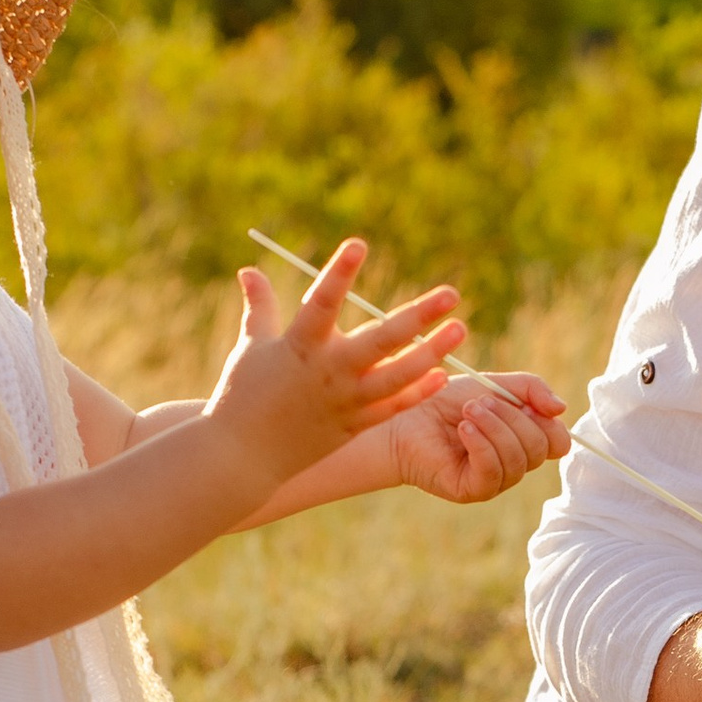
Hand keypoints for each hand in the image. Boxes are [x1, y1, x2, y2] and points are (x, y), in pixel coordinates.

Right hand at [206, 241, 463, 495]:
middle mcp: (327, 372)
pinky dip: (417, 393)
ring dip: (431, 353)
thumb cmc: (241, 396)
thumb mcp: (249, 348)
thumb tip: (248, 269)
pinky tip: (443, 374)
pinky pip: (392, 408)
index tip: (359, 243)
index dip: (339, 273)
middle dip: (418, 316)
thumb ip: (259, 307)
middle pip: (380, 340)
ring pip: (397, 377)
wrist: (242, 458)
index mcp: (298, 346)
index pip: (321, 302)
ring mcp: (344, 402)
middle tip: (451, 293)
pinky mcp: (353, 426)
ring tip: (459, 329)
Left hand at [388, 367, 570, 505]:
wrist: (404, 416)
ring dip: (494, 428)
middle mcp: (513, 463)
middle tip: (480, 402)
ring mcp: (494, 480)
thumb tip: (561, 409)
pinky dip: (482, 445)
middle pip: (539, 449)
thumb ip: (531, 389)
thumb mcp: (494, 384)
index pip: (558, 442)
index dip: (549, 423)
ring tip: (468, 411)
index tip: (526, 404)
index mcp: (523, 440)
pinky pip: (493, 472)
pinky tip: (463, 430)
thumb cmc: (446, 400)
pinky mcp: (472, 490)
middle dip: (513, 418)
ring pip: (518, 461)